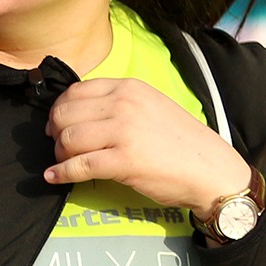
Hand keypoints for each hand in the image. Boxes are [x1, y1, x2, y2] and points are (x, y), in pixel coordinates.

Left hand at [44, 77, 251, 213]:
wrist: (211, 170)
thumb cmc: (181, 142)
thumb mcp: (150, 106)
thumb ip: (118, 104)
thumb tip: (78, 114)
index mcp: (129, 88)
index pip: (75, 92)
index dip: (59, 110)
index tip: (58, 124)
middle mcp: (123, 104)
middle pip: (65, 114)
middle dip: (55, 132)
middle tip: (59, 146)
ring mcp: (123, 131)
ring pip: (67, 139)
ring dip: (59, 154)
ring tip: (64, 163)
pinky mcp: (123, 161)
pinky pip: (78, 166)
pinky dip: (61, 173)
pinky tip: (54, 177)